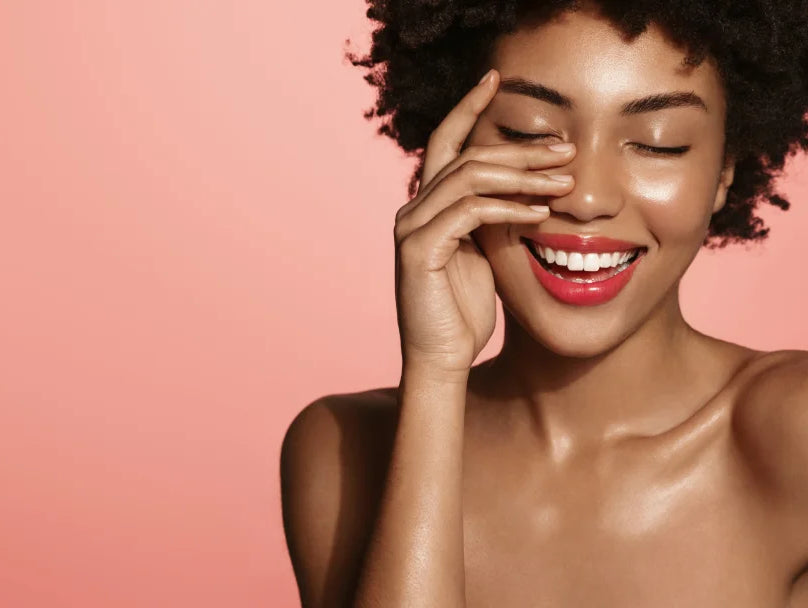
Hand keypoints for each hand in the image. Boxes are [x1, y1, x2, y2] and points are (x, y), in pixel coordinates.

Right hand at [393, 69, 575, 376]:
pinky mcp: (419, 249)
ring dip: (522, 175)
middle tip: (567, 149)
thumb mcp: (483, 254)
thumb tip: (526, 188)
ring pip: (469, 176)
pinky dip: (508, 207)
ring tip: (566, 181)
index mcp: (428, 206)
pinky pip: (469, 212)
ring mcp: (412, 227)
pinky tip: (541, 212)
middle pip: (467, 155)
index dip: (468, 107)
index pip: (446, 143)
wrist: (440, 360)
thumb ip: (492, 218)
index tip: (497, 80)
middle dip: (521, 148)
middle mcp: (413, 208)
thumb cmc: (464, 311)